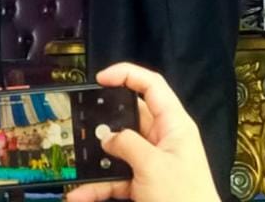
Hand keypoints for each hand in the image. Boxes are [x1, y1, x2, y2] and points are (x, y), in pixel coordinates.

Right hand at [64, 63, 219, 201]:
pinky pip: (115, 179)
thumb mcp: (153, 166)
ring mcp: (153, 163)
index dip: (127, 74)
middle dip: (104, 125)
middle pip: (129, 119)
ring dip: (96, 163)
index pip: (152, 86)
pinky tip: (81, 194)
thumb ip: (127, 144)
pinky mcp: (144, 185)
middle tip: (84, 127)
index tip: (101, 78)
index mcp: (174, 125)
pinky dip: (98, 187)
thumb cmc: (188, 199)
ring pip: (118, 153)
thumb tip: (108, 137)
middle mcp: (164, 140)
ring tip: (76, 168)